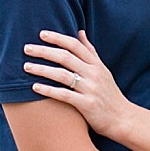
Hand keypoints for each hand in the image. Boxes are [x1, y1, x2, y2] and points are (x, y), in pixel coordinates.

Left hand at [24, 30, 138, 137]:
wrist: (123, 119)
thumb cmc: (109, 94)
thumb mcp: (103, 70)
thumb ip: (90, 52)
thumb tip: (80, 32)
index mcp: (97, 64)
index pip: (75, 45)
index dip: (58, 38)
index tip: (41, 34)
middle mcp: (94, 74)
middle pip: (65, 57)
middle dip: (44, 51)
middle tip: (27, 48)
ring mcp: (91, 89)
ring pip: (63, 75)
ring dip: (42, 69)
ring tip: (26, 67)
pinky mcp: (87, 105)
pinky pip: (64, 95)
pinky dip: (48, 90)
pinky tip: (34, 87)